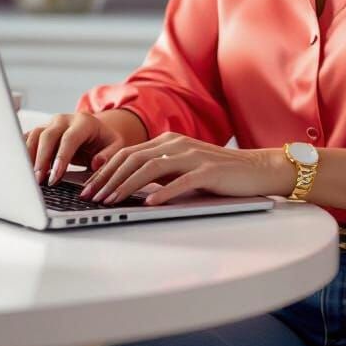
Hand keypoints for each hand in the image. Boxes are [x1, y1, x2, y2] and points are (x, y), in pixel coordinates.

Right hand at [23, 111, 130, 186]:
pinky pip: (27, 138)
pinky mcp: (40, 131)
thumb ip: (109, 154)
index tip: (54, 177)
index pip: (69, 139)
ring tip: (28, 178)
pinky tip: (20, 167)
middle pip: (47, 136)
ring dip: (28, 157)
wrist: (95, 131)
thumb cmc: (104, 141)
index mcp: (84, 122)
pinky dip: (22, 152)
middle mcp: (64, 120)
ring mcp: (50, 123)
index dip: (61, 158)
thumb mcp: (115, 146)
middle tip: (37, 181)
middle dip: (41, 159)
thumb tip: (97, 163)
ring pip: (33, 135)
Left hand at [78, 131, 292, 205]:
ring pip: (151, 168)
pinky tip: (149, 205)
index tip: (88, 189)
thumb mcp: (183, 168)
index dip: (105, 171)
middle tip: (90, 198)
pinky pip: (181, 181)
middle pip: (134, 158)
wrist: (256, 169)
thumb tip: (128, 187)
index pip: (128, 153)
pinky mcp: (208, 171)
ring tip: (110, 202)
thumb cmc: (218, 173)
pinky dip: (163, 193)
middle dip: (108, 179)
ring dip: (126, 186)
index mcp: (169, 140)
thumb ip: (160, 172)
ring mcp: (193, 156)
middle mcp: (177, 144)